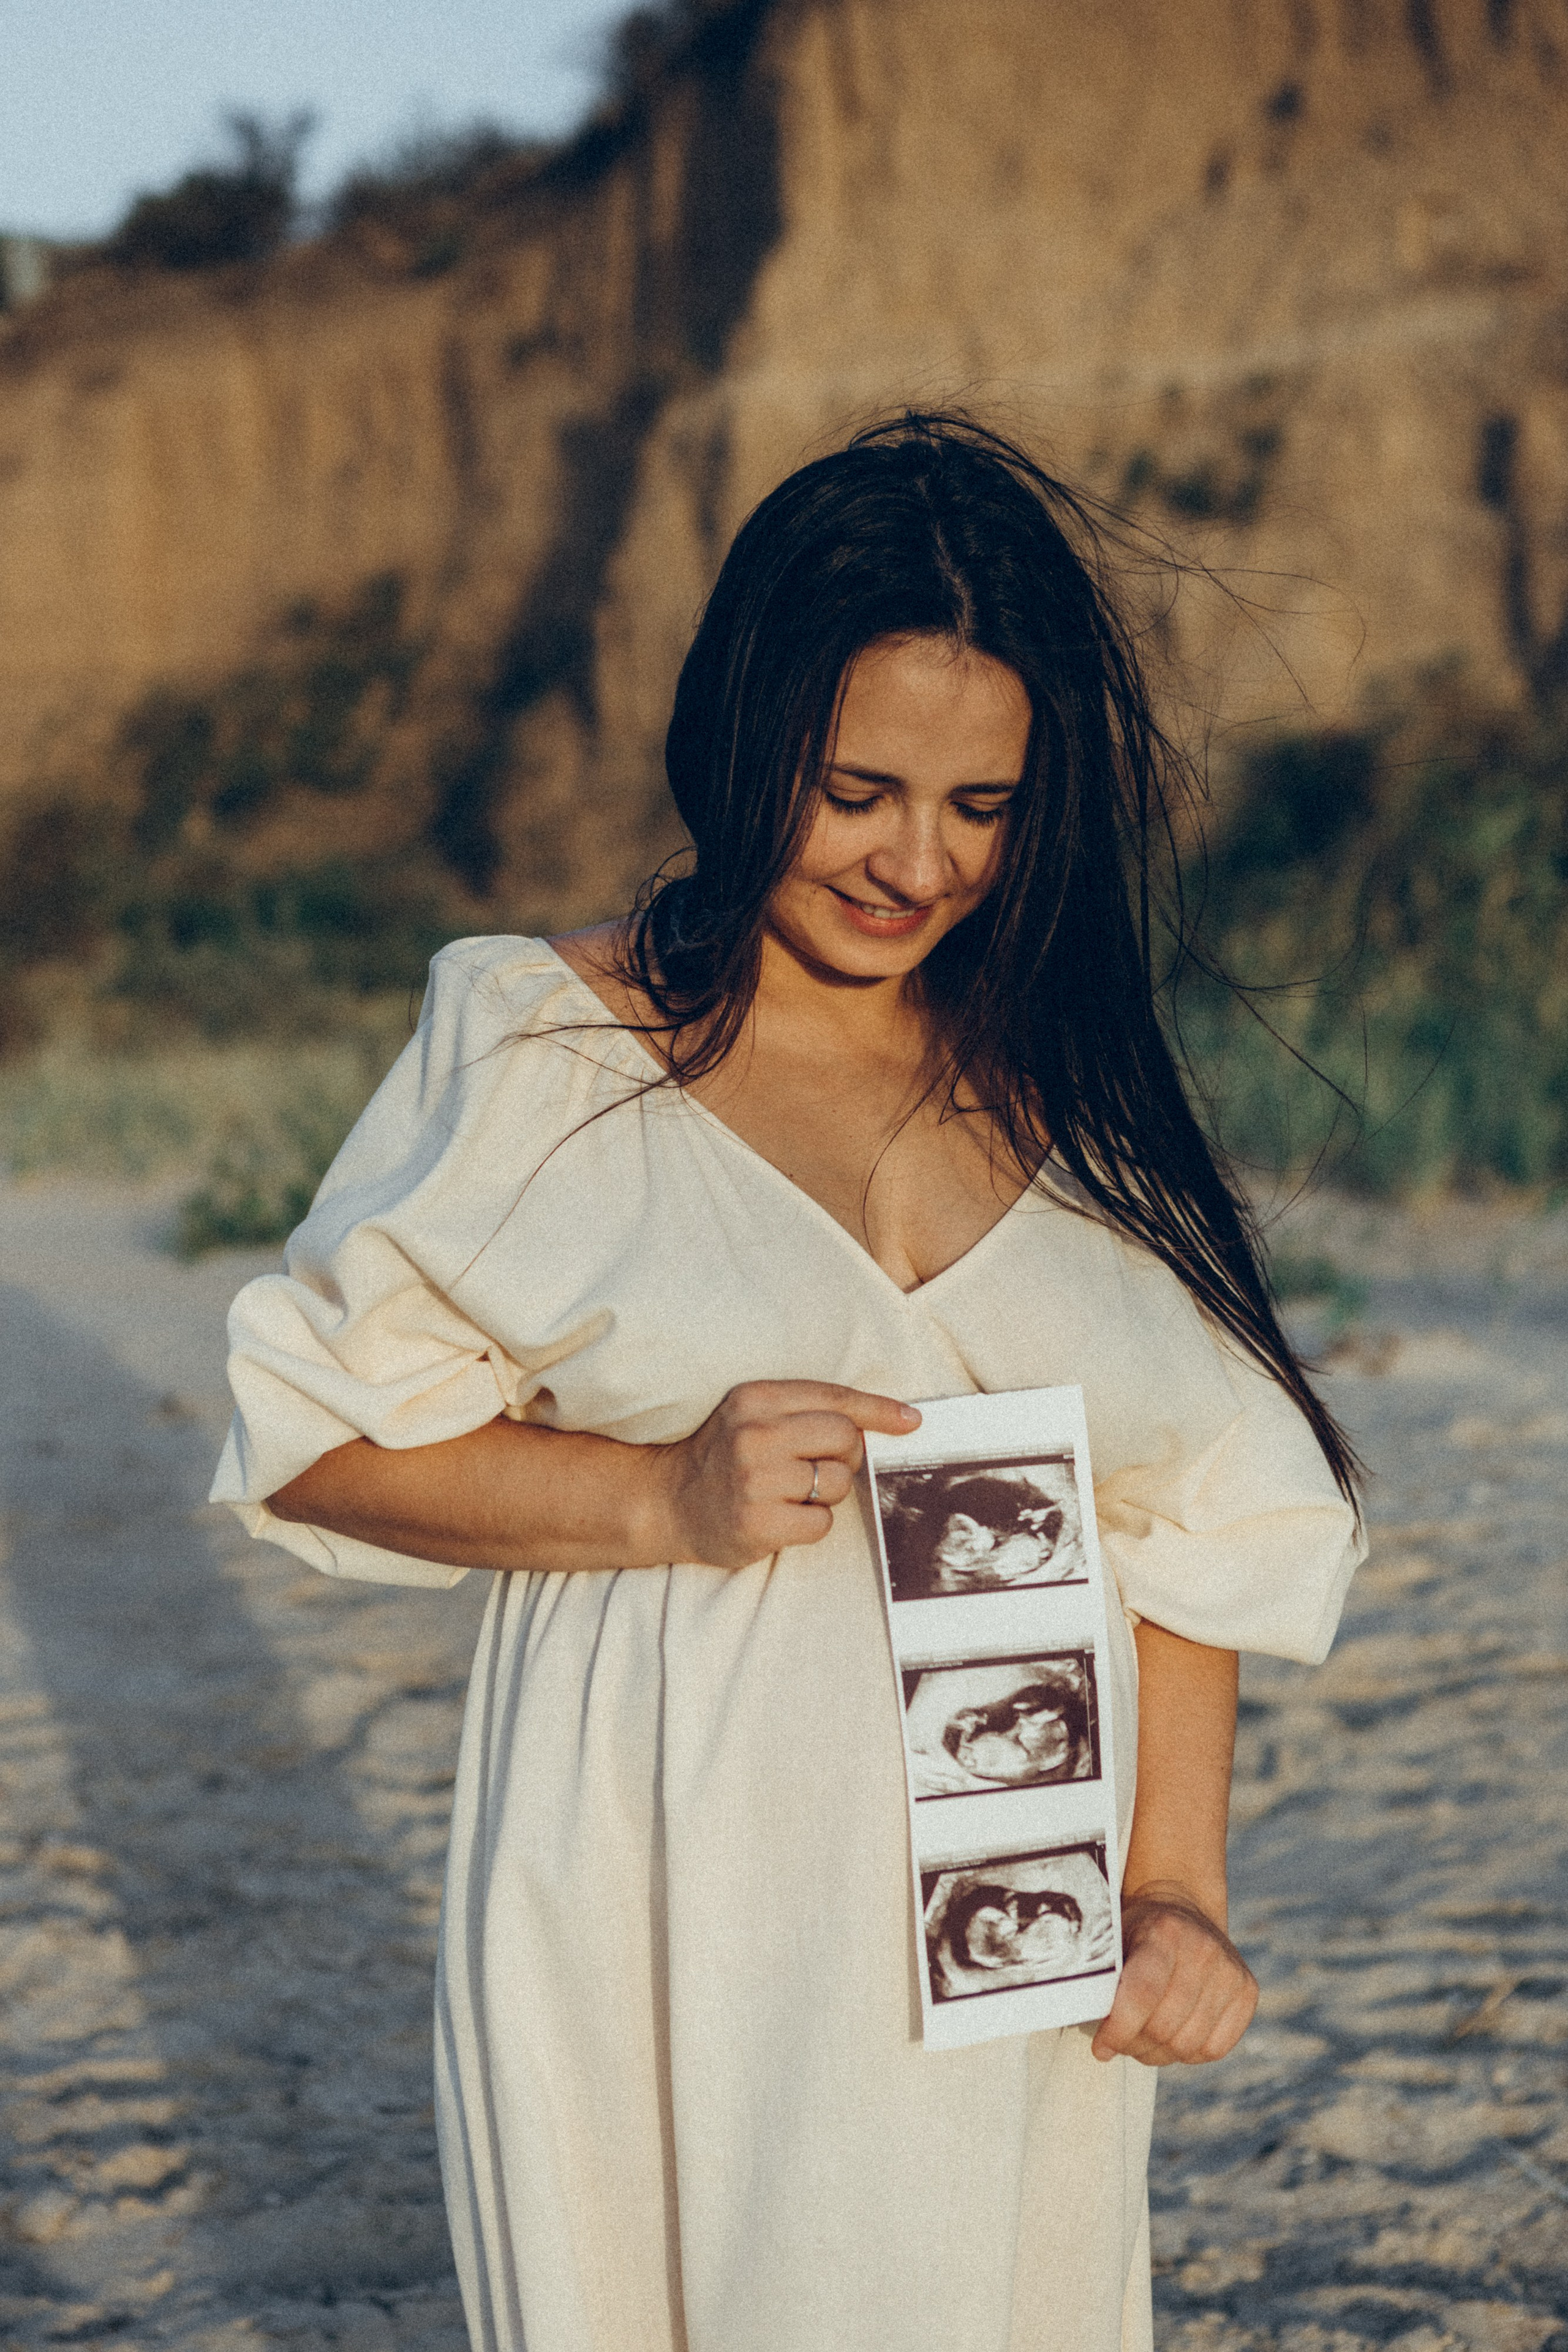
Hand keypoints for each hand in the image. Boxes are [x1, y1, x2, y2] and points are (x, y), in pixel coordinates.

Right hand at [647, 1380, 919, 1570]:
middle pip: (845, 1438)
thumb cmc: (726, 1455)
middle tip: (820, 1465)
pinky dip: (812, 1523)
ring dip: (828, 1493)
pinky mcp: (757, 1522)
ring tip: (792, 1492)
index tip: (912, 1421)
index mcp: (755, 1398)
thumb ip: (809, 1410)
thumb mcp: (755, 1415)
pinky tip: (783, 1517)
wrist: (669, 1502)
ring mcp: (754, 1480)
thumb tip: (896, 1418)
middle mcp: (754, 1434)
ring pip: (838, 1482)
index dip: (879, 1411)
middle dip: (847, 1455)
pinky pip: (822, 1522)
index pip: (834, 1399)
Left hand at [1090, 1880, 1257, 2066]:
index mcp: (1165, 1932)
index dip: (1118, 2029)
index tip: (1101, 2046)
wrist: (1182, 1910)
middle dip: (1134, 2044)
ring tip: (1142, 2039)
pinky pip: (1215, 2049)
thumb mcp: (1113, 1940)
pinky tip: (1172, 2035)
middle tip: (1119, 2041)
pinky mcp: (1247, 1992)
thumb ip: (1101, 1978)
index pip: (1142, 1995)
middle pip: (1164, 2028)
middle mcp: (1204, 1949)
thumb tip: (1086, 2025)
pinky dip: (1188, 2054)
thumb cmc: (1136, 1933)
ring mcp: (1231, 1971)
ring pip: (1188, 2045)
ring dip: (1157, 2053)